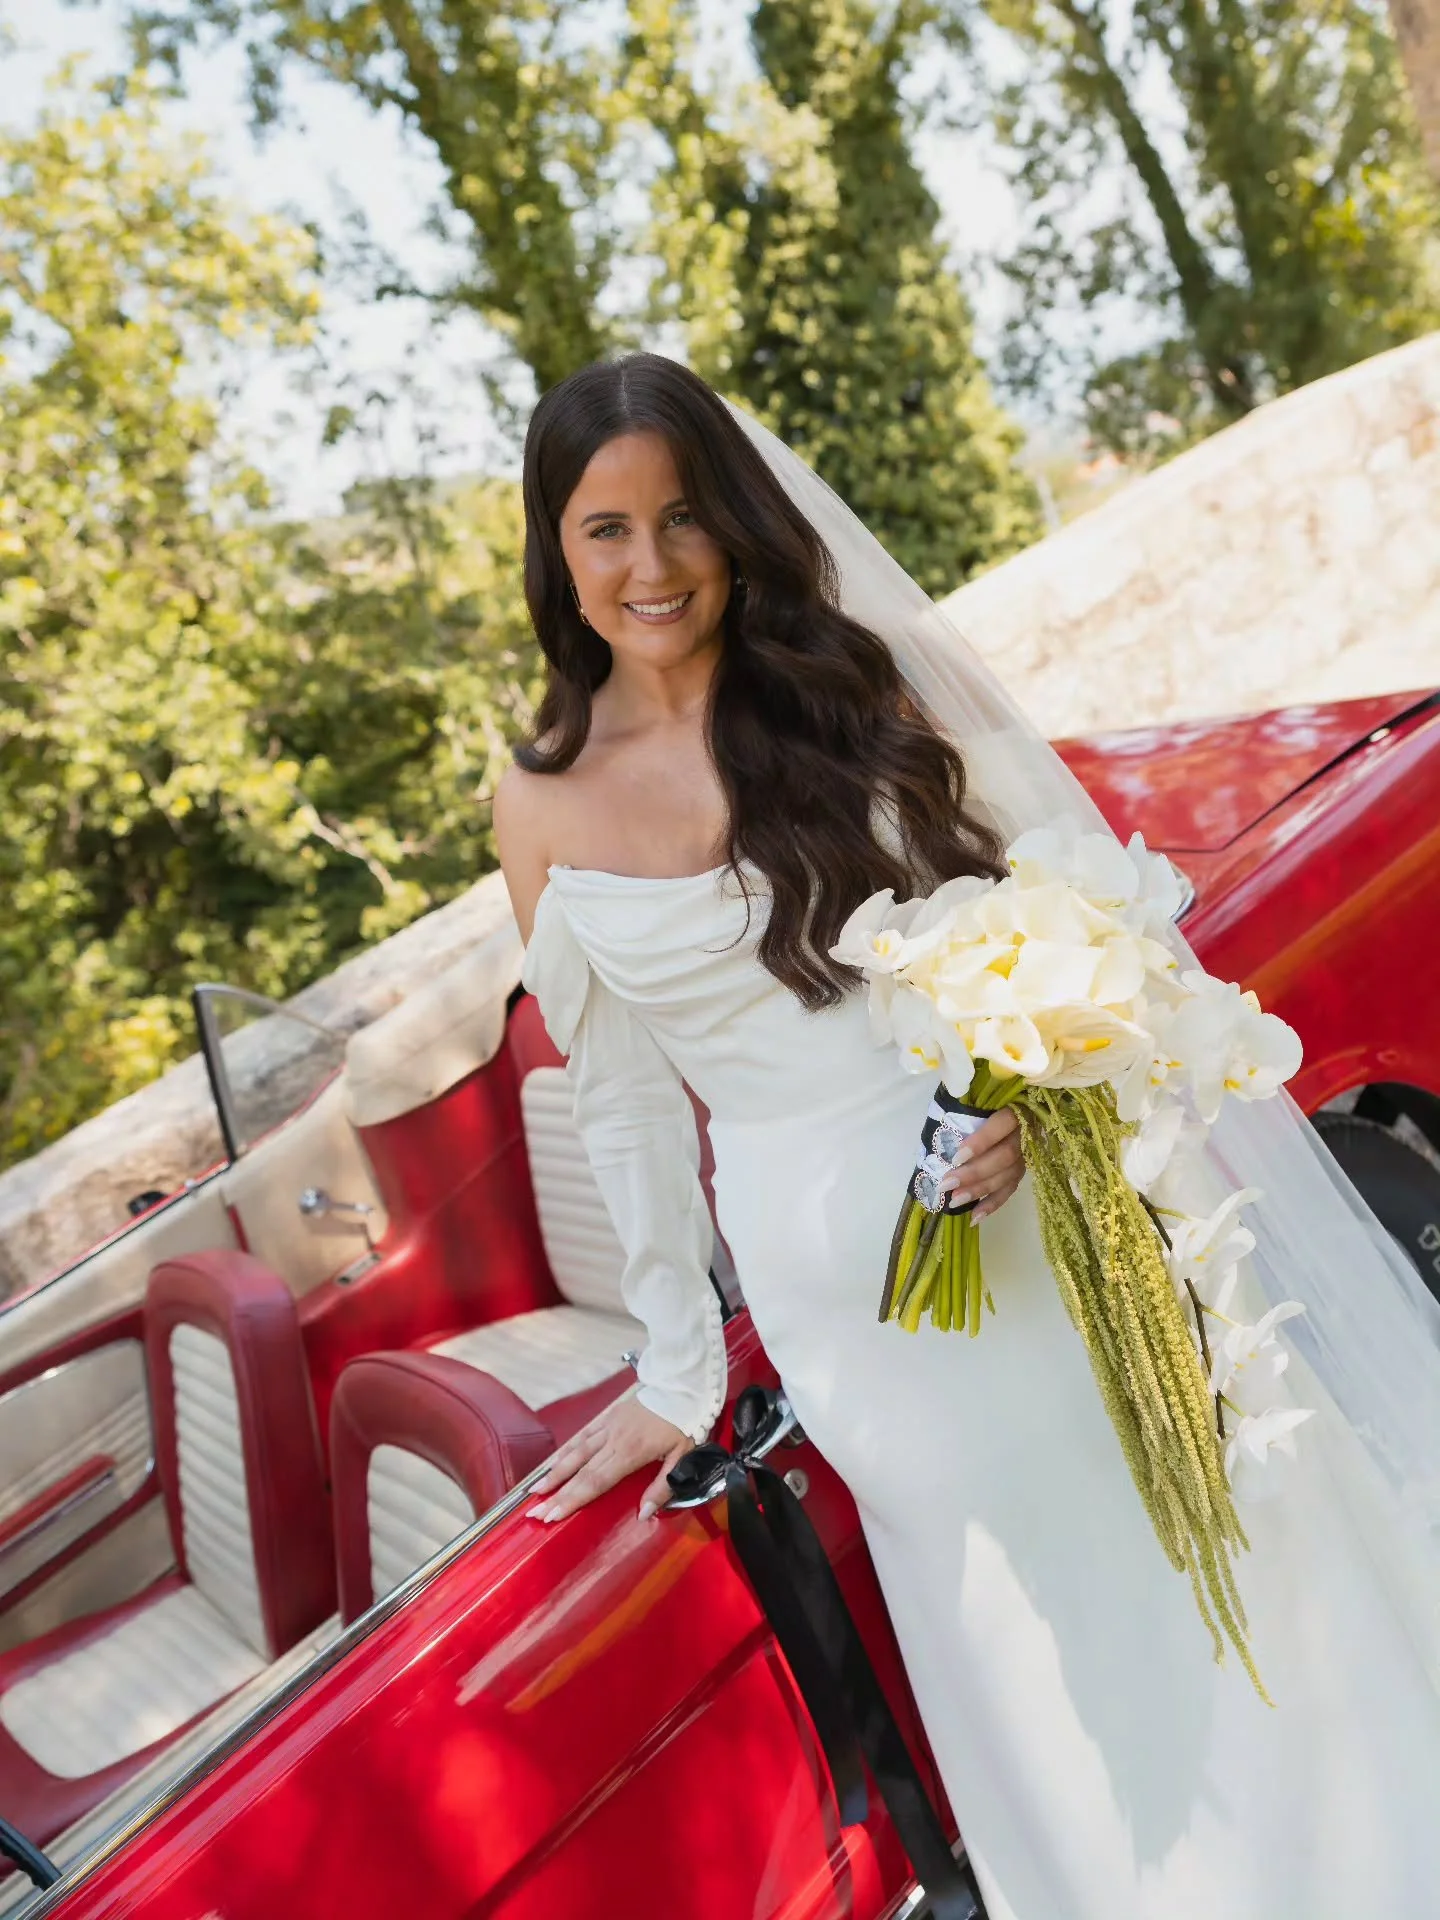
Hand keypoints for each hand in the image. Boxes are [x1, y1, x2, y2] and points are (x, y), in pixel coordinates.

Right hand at [529, 1397, 690, 1525]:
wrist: (680, 1385)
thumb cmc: (684, 1423)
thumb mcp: (683, 1457)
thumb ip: (663, 1487)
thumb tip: (644, 1513)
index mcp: (631, 1453)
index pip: (596, 1482)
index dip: (573, 1499)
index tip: (553, 1515)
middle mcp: (613, 1440)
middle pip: (581, 1472)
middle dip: (557, 1494)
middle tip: (535, 1513)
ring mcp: (608, 1427)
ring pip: (577, 1453)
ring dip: (555, 1473)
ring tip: (535, 1490)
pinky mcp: (608, 1416)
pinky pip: (583, 1435)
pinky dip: (567, 1450)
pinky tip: (554, 1462)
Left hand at [938, 1106, 1024, 1220]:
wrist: (1024, 1102)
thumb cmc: (992, 1097)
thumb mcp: (981, 1094)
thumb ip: (966, 1100)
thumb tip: (941, 1111)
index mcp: (1018, 1108)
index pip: (1002, 1124)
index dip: (981, 1142)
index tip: (956, 1157)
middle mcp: (1027, 1132)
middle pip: (1004, 1156)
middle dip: (974, 1173)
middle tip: (947, 1184)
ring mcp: (1028, 1152)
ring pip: (1007, 1175)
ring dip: (980, 1191)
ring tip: (955, 1201)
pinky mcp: (1026, 1168)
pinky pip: (1011, 1189)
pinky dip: (993, 1204)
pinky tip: (974, 1217)